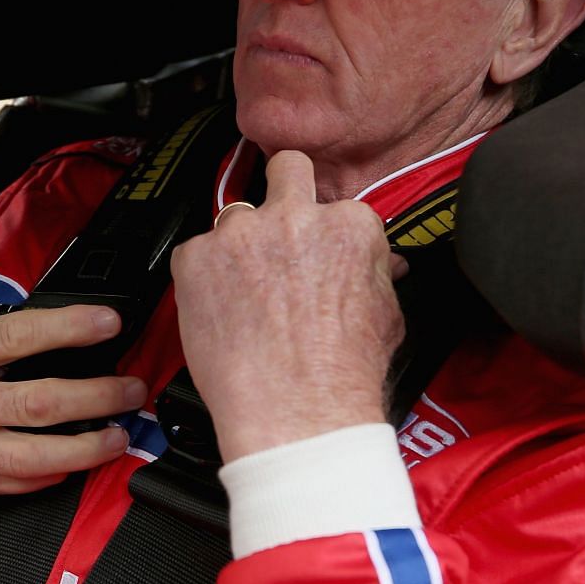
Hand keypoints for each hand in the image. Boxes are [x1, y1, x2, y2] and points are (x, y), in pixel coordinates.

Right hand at [0, 301, 146, 503]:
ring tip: (117, 435)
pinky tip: (77, 462)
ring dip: (87, 448)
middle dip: (97, 396)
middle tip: (130, 388)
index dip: (69, 328)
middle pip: (40, 403)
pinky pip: (17, 486)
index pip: (17, 338)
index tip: (107, 323)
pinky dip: (53, 475)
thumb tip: (7, 320)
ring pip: (36, 457)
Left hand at [172, 150, 405, 462]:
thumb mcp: (388, 317)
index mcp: (348, 224)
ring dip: (240, 247)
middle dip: (284, 191)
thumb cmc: (343, 378)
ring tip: (246, 295)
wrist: (297, 415)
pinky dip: (204, 277)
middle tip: (277, 232)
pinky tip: (221, 312)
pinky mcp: (196, 256)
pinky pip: (196, 253)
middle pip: (287, 168)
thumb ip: (378, 274)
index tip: (315, 254)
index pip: (334, 205)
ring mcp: (241, 233)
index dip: (323, 233)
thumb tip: (380, 262)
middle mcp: (294, 216)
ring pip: (236, 217)